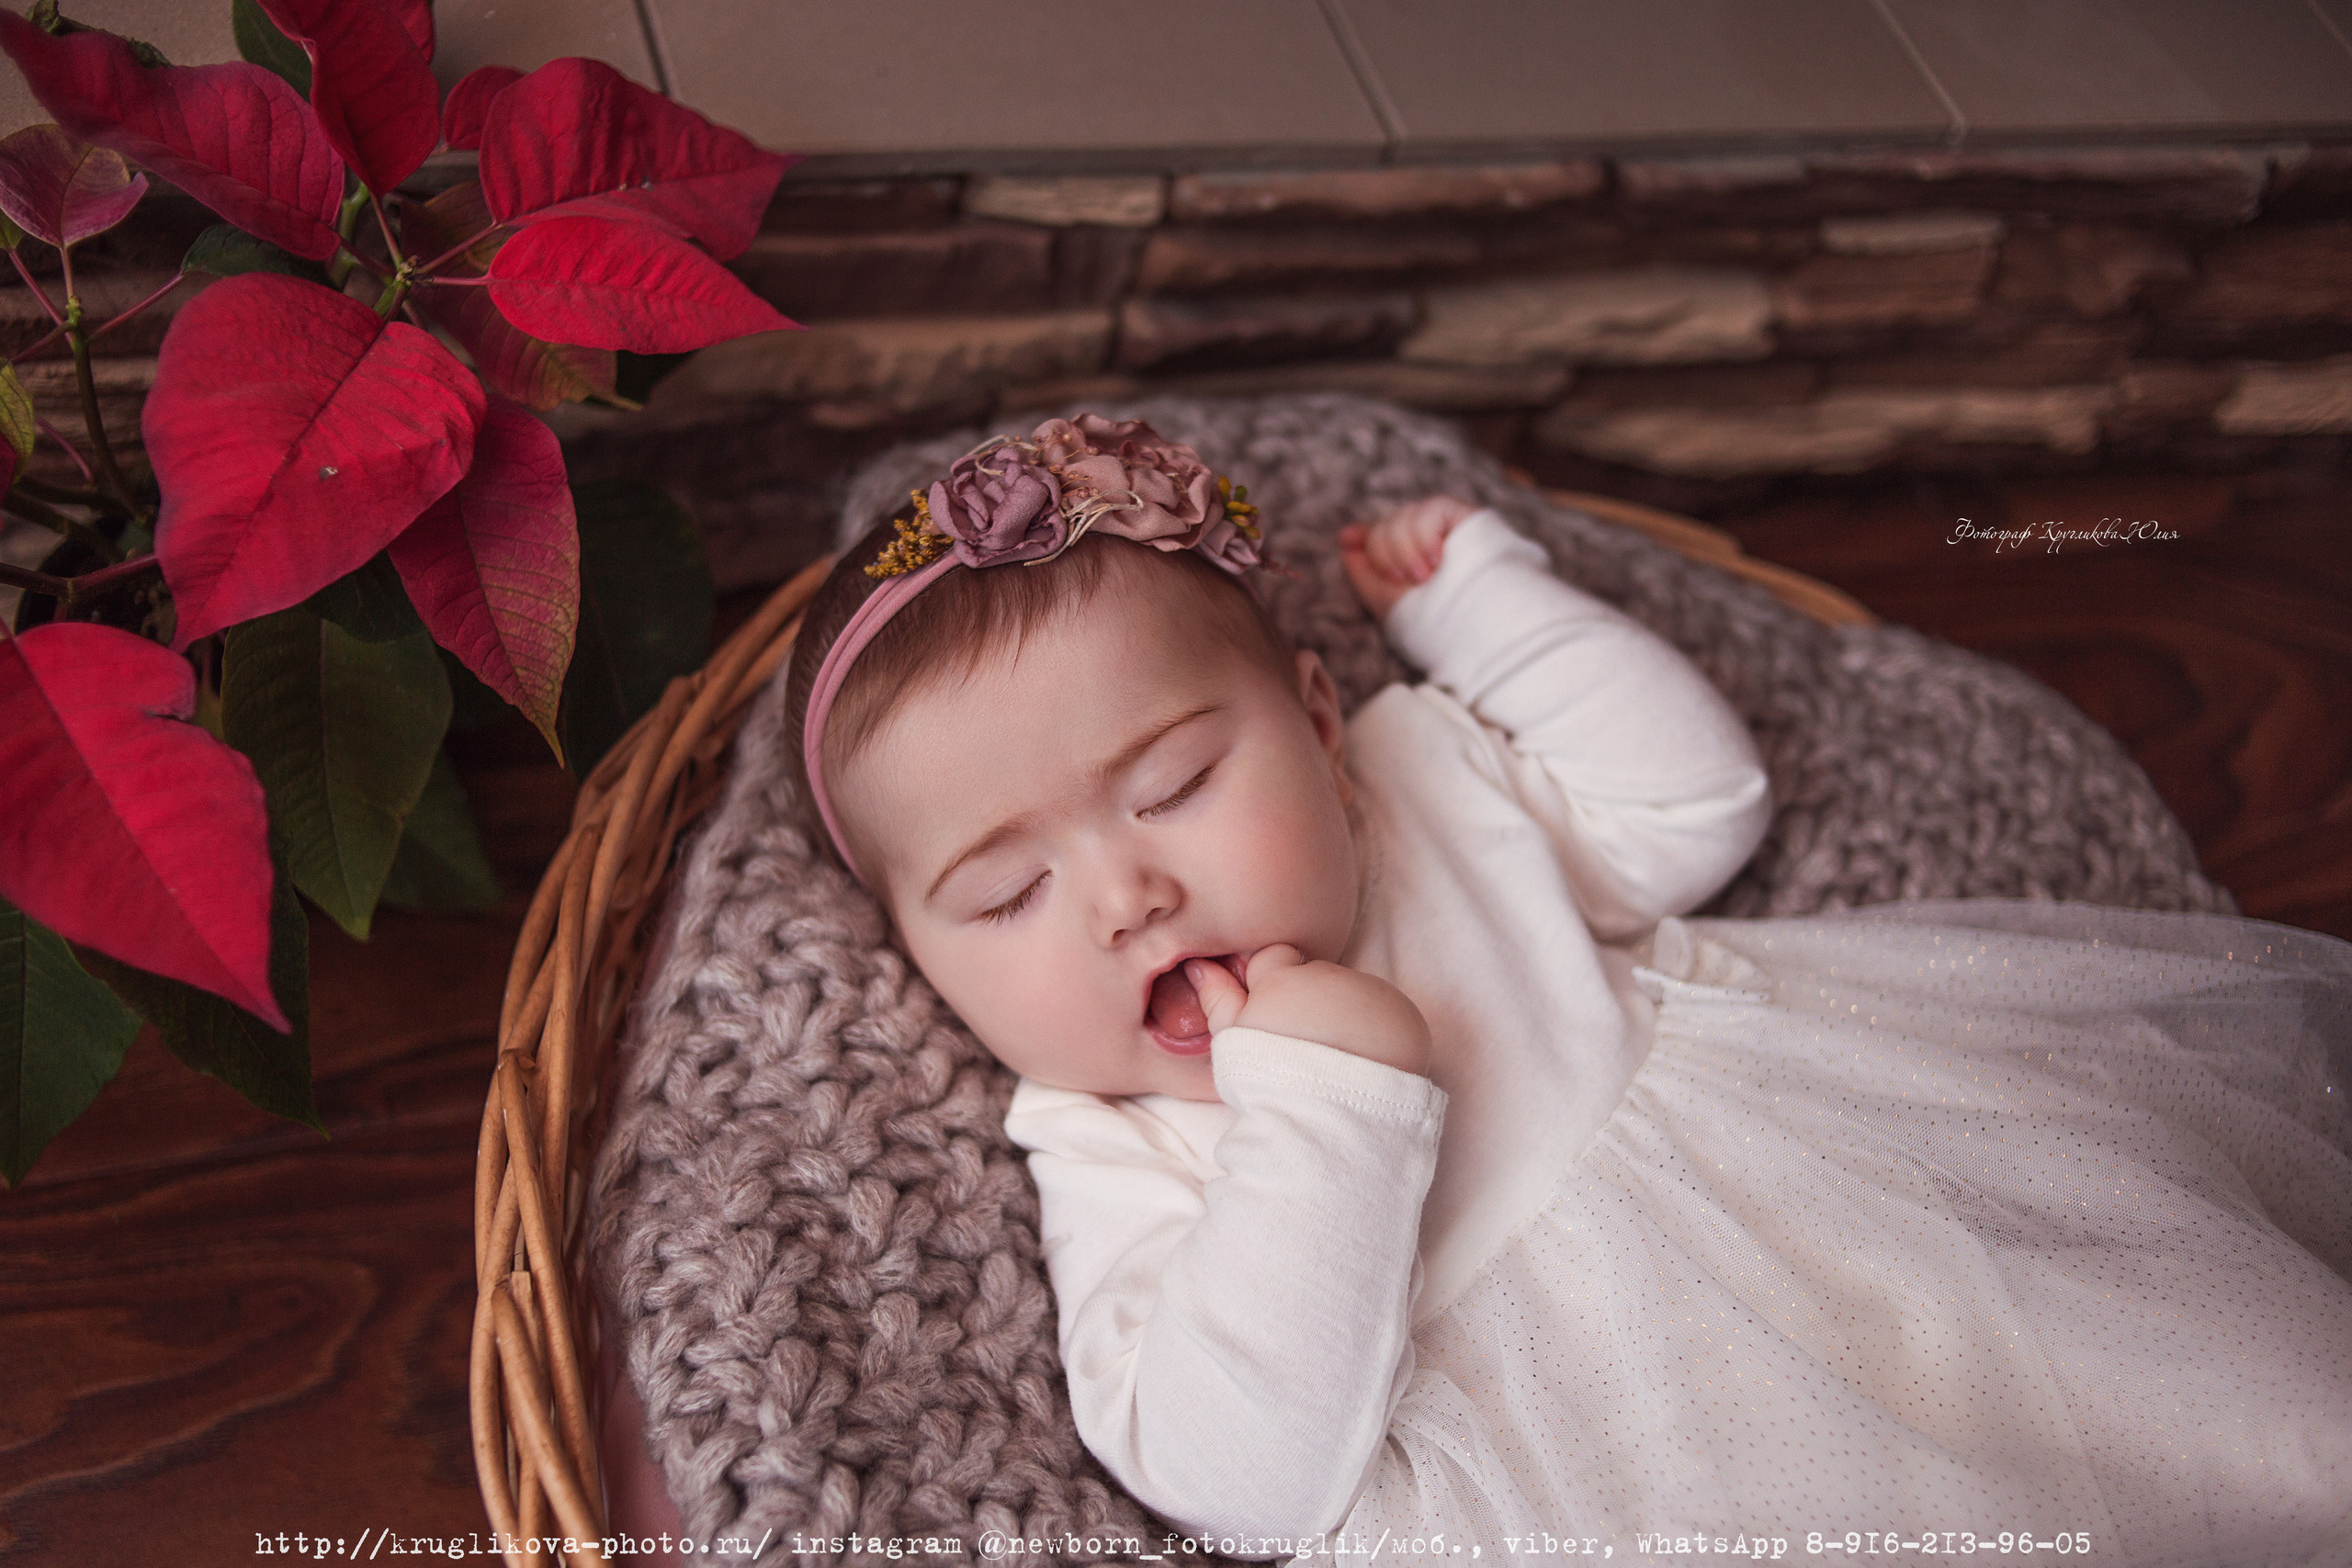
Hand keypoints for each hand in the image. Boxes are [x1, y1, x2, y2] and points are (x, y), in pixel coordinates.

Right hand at [1185, 945, 1431, 1078]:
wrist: (1330, 1124)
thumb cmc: (1270, 1084)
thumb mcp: (1233, 1041)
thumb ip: (1218, 997)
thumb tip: (1200, 966)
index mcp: (1285, 978)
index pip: (1277, 957)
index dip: (1275, 987)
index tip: (1277, 1020)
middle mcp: (1332, 975)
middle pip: (1319, 977)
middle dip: (1313, 1003)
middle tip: (1307, 1048)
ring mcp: (1373, 994)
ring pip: (1354, 995)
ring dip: (1347, 1017)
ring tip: (1337, 1061)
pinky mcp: (1405, 1018)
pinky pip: (1388, 1016)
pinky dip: (1379, 1034)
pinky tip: (1365, 1064)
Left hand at [1338, 496, 1479, 622]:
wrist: (1472, 626)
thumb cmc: (1428, 620)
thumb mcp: (1383, 597)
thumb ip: (1359, 566)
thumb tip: (1345, 536)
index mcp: (1405, 556)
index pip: (1376, 534)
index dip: (1370, 546)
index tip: (1374, 561)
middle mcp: (1423, 538)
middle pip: (1384, 526)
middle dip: (1387, 556)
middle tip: (1412, 582)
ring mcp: (1443, 525)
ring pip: (1401, 518)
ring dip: (1406, 552)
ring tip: (1426, 577)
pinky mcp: (1464, 516)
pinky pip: (1429, 510)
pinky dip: (1424, 538)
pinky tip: (1438, 560)